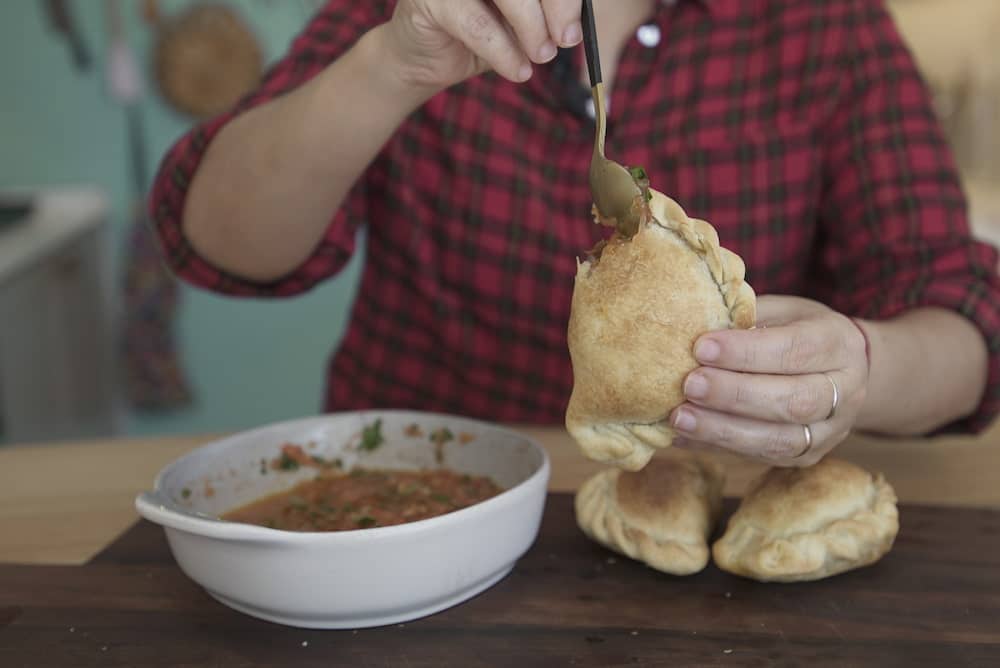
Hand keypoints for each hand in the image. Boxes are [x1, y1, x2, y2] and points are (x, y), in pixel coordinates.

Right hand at [384, 0, 581, 89]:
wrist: (424, 60)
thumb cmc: (478, 35)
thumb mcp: (520, 24)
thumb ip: (546, 16)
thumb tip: (573, 26)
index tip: (575, 27)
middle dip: (556, 5)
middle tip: (566, 41)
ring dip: (531, 28)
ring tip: (541, 56)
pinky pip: (477, 25)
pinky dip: (503, 51)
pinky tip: (518, 70)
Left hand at [671, 296, 869, 466]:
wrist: (842, 371)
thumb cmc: (798, 331)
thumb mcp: (781, 312)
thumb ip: (747, 319)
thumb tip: (691, 328)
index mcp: (838, 343)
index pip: (795, 350)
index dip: (747, 352)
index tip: (701, 347)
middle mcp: (844, 391)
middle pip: (793, 400)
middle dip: (735, 395)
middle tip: (689, 385)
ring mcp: (829, 431)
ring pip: (780, 439)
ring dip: (723, 430)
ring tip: (680, 417)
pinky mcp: (808, 456)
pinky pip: (762, 457)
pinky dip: (718, 446)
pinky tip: (683, 435)